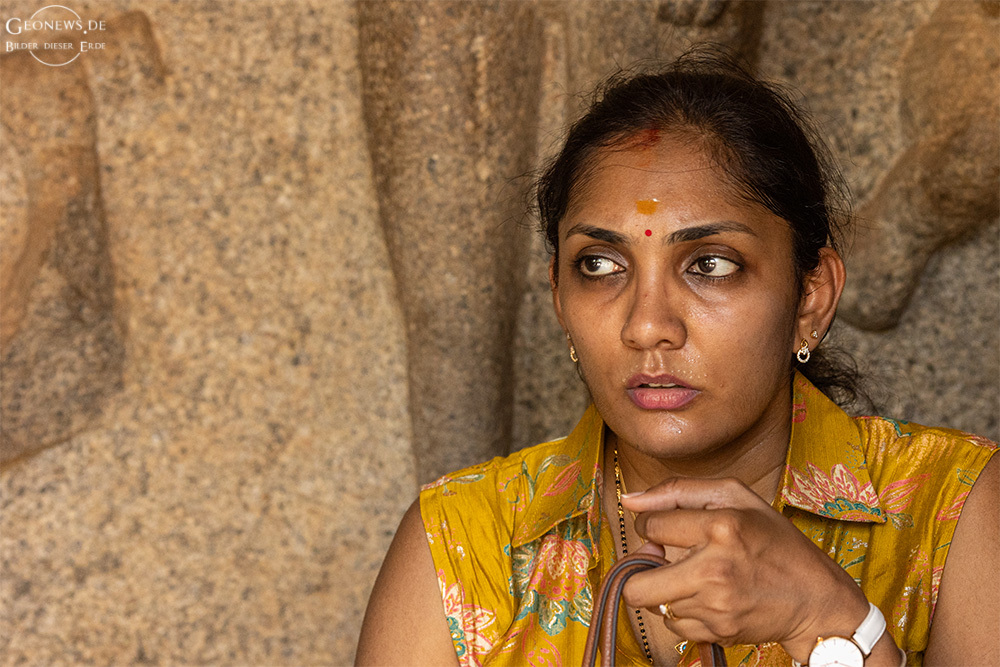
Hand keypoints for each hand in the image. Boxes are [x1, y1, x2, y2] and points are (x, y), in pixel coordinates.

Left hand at [620, 477, 870, 660]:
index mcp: (721, 526)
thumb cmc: (775, 540)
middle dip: (640, 572)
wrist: (816, 598)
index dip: (650, 525)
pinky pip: (674, 626)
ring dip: (665, 590)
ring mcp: (717, 605)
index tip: (665, 528)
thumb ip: (678, 490)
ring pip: (655, 605)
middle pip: (637, 585)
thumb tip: (629, 499)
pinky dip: (682, 612)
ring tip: (693, 576)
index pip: (650, 526)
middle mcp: (715, 568)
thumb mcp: (735, 496)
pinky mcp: (719, 631)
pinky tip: (704, 597)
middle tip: (660, 560)